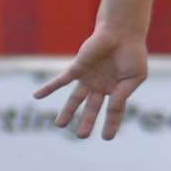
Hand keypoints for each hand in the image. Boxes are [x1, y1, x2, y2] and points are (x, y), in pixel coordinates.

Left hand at [32, 28, 148, 139]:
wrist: (122, 32)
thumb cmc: (132, 53)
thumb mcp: (134, 78)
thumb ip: (122, 95)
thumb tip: (112, 110)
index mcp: (117, 89)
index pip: (114, 111)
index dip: (111, 124)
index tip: (107, 138)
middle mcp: (101, 86)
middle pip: (92, 108)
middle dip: (87, 122)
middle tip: (81, 136)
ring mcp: (88, 78)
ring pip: (75, 99)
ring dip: (67, 112)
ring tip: (60, 125)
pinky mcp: (77, 69)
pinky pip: (61, 80)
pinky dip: (49, 88)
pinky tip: (36, 97)